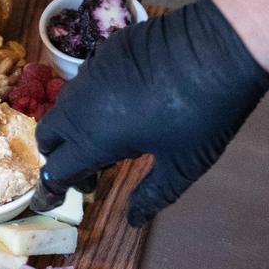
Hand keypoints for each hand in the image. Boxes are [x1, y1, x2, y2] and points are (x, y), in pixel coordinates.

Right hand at [35, 0, 268, 225]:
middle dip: (57, 155)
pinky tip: (126, 101)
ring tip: (111, 136)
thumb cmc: (204, 114)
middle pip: (47, 135)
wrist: (220, 47)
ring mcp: (90, 73)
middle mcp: (81, 105)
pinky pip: (86, 79)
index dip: (53, 190)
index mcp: (93, 139)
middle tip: (88, 167)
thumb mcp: (181, 165)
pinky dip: (93, 98)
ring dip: (74, 126)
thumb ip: (152, 195)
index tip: (56, 200)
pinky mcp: (105, 50)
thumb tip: (133, 221)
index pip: (55, 170)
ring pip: (64, 106)